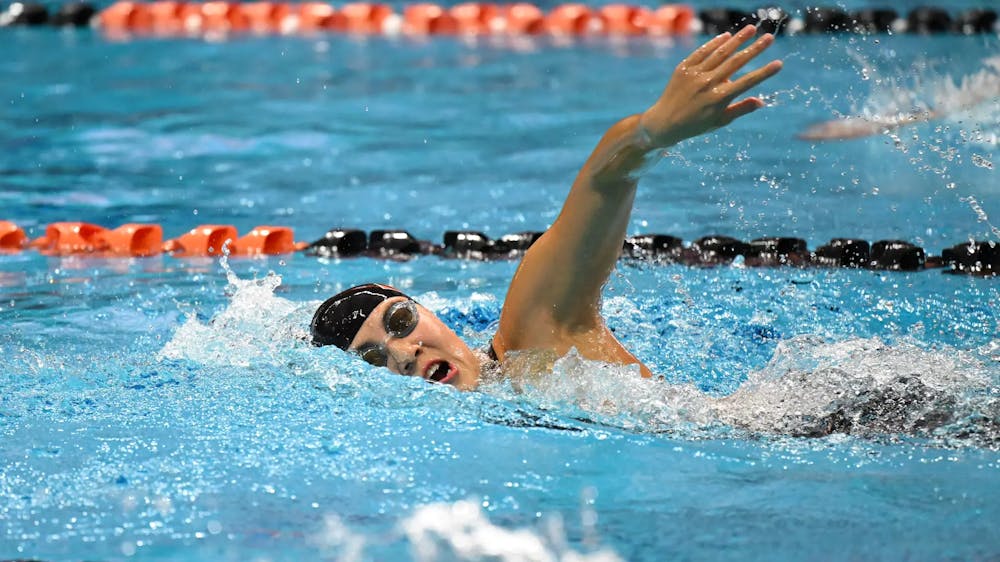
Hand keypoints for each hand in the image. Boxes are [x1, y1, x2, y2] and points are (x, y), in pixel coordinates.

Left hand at [639, 25, 782, 146]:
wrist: (663, 122)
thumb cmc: (695, 125)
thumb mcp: (719, 121)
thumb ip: (740, 109)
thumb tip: (761, 101)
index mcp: (719, 99)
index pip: (747, 82)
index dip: (764, 73)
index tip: (779, 63)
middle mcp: (708, 84)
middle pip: (736, 62)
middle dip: (755, 49)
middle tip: (769, 38)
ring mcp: (695, 74)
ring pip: (720, 52)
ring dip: (737, 40)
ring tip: (751, 29)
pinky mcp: (683, 68)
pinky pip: (701, 52)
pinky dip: (714, 43)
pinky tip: (726, 36)